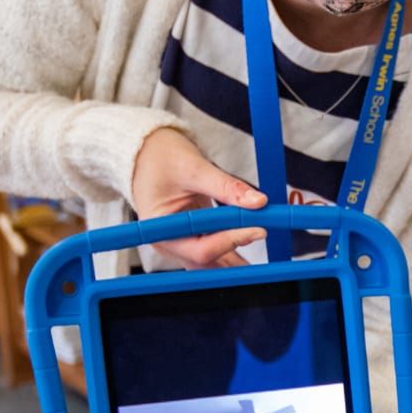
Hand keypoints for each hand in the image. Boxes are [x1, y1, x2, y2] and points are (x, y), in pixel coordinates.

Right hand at [127, 126, 268, 267]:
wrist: (146, 151)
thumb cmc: (160, 157)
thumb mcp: (195, 168)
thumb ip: (227, 187)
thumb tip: (258, 202)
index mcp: (161, 230)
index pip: (202, 249)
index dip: (232, 241)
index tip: (259, 229)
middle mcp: (169, 242)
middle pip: (208, 261)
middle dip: (237, 256)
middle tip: (265, 243)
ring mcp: (180, 241)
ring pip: (212, 259)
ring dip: (237, 256)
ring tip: (262, 247)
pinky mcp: (191, 235)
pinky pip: (214, 249)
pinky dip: (232, 246)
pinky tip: (250, 242)